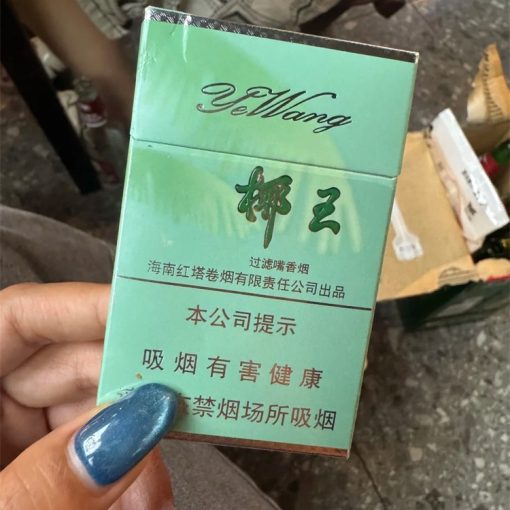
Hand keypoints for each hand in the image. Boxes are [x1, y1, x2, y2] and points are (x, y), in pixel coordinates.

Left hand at [0, 283, 176, 508]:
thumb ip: (49, 485)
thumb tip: (139, 422)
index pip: (19, 319)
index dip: (87, 308)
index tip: (151, 319)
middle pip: (68, 367)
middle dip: (127, 396)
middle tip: (176, 414)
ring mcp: (5, 441)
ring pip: (87, 415)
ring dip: (130, 448)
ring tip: (152, 494)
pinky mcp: (30, 472)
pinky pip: (85, 456)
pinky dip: (117, 476)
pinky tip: (137, 502)